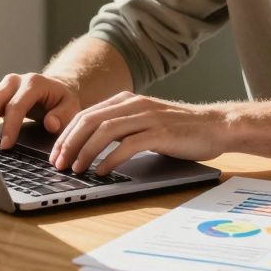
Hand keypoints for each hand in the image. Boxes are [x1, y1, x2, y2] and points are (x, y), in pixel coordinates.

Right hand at [0, 73, 81, 149]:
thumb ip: (63, 115)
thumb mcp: (71, 107)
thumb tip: (51, 124)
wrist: (54, 88)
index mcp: (33, 83)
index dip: (9, 126)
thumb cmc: (61, 100)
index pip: (16, 105)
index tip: (6, 145)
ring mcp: (1, 85)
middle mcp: (14, 81)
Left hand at [50, 91, 230, 175]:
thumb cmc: (180, 129)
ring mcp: (147, 117)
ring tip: (75, 169)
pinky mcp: (160, 132)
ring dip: (85, 151)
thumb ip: (122, 127)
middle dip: (69, 143)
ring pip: (105, 131)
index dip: (65, 135)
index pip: (85, 115)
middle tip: (58, 164)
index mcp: (127, 100)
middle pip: (89, 121)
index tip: (55, 154)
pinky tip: (101, 171)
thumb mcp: (145, 122)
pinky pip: (128, 145)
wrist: (216, 126)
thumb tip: (90, 147)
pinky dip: (110, 159)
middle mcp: (134, 104)